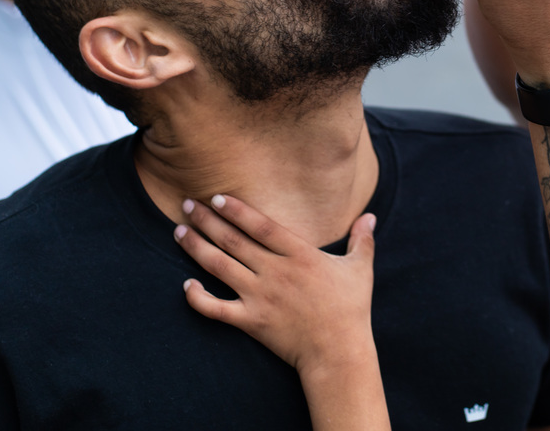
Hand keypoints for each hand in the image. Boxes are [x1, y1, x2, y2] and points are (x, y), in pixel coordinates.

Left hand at [174, 195, 377, 378]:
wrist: (338, 352)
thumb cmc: (351, 309)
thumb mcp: (360, 270)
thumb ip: (362, 240)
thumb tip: (371, 216)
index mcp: (300, 255)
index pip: (261, 226)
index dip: (237, 210)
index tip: (216, 197)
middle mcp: (275, 271)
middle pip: (233, 240)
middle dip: (207, 221)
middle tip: (187, 205)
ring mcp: (260, 297)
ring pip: (219, 266)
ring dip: (196, 248)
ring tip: (179, 232)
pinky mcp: (250, 321)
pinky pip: (216, 308)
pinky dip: (197, 298)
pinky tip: (185, 285)